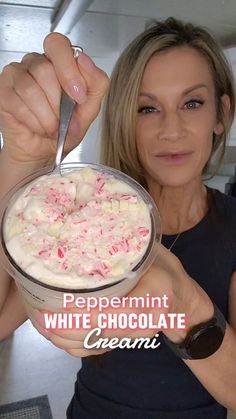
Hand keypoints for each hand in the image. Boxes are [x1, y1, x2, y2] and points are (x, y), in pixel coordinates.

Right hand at [0, 32, 108, 167]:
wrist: (43, 153)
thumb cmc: (63, 130)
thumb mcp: (89, 110)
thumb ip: (96, 84)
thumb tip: (86, 63)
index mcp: (58, 62)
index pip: (59, 45)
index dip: (70, 70)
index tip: (78, 96)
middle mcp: (35, 63)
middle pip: (45, 70)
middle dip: (58, 104)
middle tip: (62, 119)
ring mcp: (16, 76)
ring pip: (31, 89)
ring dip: (46, 116)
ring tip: (51, 127)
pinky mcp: (3, 92)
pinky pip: (18, 104)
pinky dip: (34, 122)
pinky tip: (37, 127)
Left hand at [31, 244, 212, 356]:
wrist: (183, 302)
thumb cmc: (167, 273)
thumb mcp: (155, 254)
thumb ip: (131, 248)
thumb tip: (92, 232)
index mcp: (155, 297)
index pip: (121, 311)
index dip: (90, 312)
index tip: (62, 304)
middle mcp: (144, 323)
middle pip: (102, 332)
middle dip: (68, 327)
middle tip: (40, 312)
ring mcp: (133, 337)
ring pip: (96, 344)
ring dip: (65, 337)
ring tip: (41, 322)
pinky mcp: (124, 342)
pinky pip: (96, 349)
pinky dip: (73, 345)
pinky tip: (56, 334)